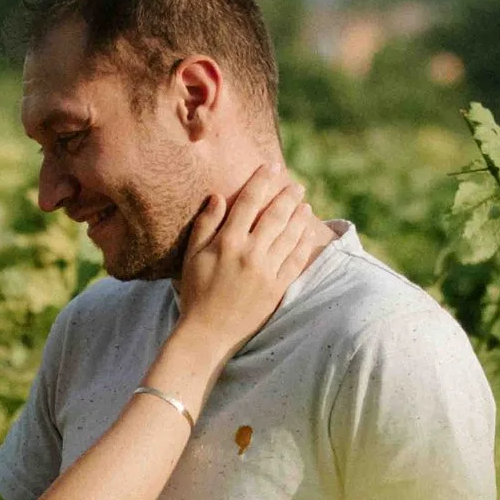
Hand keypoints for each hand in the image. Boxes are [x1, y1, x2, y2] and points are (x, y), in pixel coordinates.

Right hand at [172, 162, 327, 353]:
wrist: (208, 333)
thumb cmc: (195, 293)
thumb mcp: (192, 257)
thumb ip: (205, 225)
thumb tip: (217, 197)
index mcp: (227, 242)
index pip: (248, 202)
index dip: (261, 181)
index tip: (271, 166)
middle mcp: (250, 253)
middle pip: (274, 215)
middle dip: (287, 196)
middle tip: (296, 184)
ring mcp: (266, 271)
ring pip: (289, 235)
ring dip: (298, 216)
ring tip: (304, 204)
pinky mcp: (277, 288)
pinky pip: (295, 260)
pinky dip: (303, 243)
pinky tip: (307, 232)